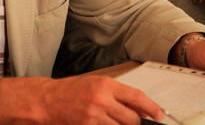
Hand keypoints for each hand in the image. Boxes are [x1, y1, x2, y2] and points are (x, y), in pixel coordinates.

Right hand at [0, 75, 163, 123]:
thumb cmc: (69, 91)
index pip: (137, 97)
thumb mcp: (94, 84)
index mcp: (105, 85)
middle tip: (131, 120)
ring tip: (111, 121)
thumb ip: (116, 93)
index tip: (159, 114)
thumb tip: (137, 105)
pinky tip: (104, 124)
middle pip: (132, 119)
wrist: (45, 101)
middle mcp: (102, 100)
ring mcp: (95, 117)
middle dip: (134, 122)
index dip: (152, 108)